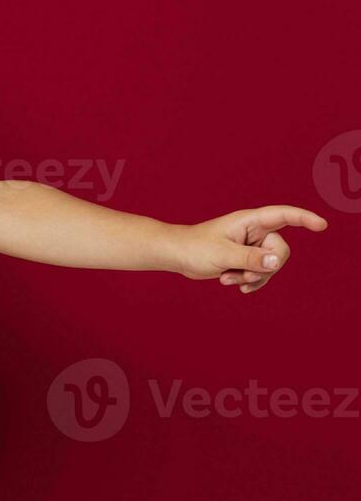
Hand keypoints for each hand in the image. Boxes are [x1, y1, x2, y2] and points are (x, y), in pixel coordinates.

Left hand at [172, 205, 327, 293]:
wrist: (177, 255)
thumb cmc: (195, 248)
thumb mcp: (223, 254)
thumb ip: (251, 258)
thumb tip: (276, 261)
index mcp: (249, 221)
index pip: (283, 216)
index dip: (304, 219)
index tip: (322, 225)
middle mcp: (254, 231)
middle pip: (280, 250)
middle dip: (264, 267)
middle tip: (238, 273)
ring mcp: (251, 245)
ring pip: (271, 265)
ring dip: (252, 277)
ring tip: (227, 278)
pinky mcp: (247, 258)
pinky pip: (261, 273)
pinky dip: (250, 281)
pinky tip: (233, 284)